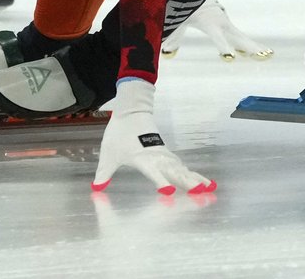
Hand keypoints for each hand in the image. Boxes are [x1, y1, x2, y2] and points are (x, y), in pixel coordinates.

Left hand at [92, 78, 214, 194]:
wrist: (131, 111)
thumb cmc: (119, 134)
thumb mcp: (109, 154)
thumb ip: (104, 172)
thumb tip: (95, 188)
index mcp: (143, 159)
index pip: (154, 173)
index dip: (160, 183)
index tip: (168, 192)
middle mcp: (157, 158)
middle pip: (176, 172)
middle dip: (189, 183)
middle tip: (203, 194)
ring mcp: (164, 155)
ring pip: (182, 169)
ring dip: (195, 179)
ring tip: (209, 190)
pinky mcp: (166, 152)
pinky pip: (181, 165)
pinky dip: (191, 173)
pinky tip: (199, 181)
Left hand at [161, 0, 272, 59]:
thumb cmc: (185, 3)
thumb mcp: (178, 18)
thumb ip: (174, 36)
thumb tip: (166, 53)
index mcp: (209, 22)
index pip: (217, 36)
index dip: (223, 46)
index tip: (230, 57)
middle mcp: (221, 22)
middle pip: (238, 37)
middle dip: (250, 46)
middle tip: (264, 55)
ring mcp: (225, 22)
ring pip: (241, 36)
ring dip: (254, 46)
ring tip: (268, 55)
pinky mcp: (226, 22)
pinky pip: (238, 35)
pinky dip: (248, 43)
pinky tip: (256, 52)